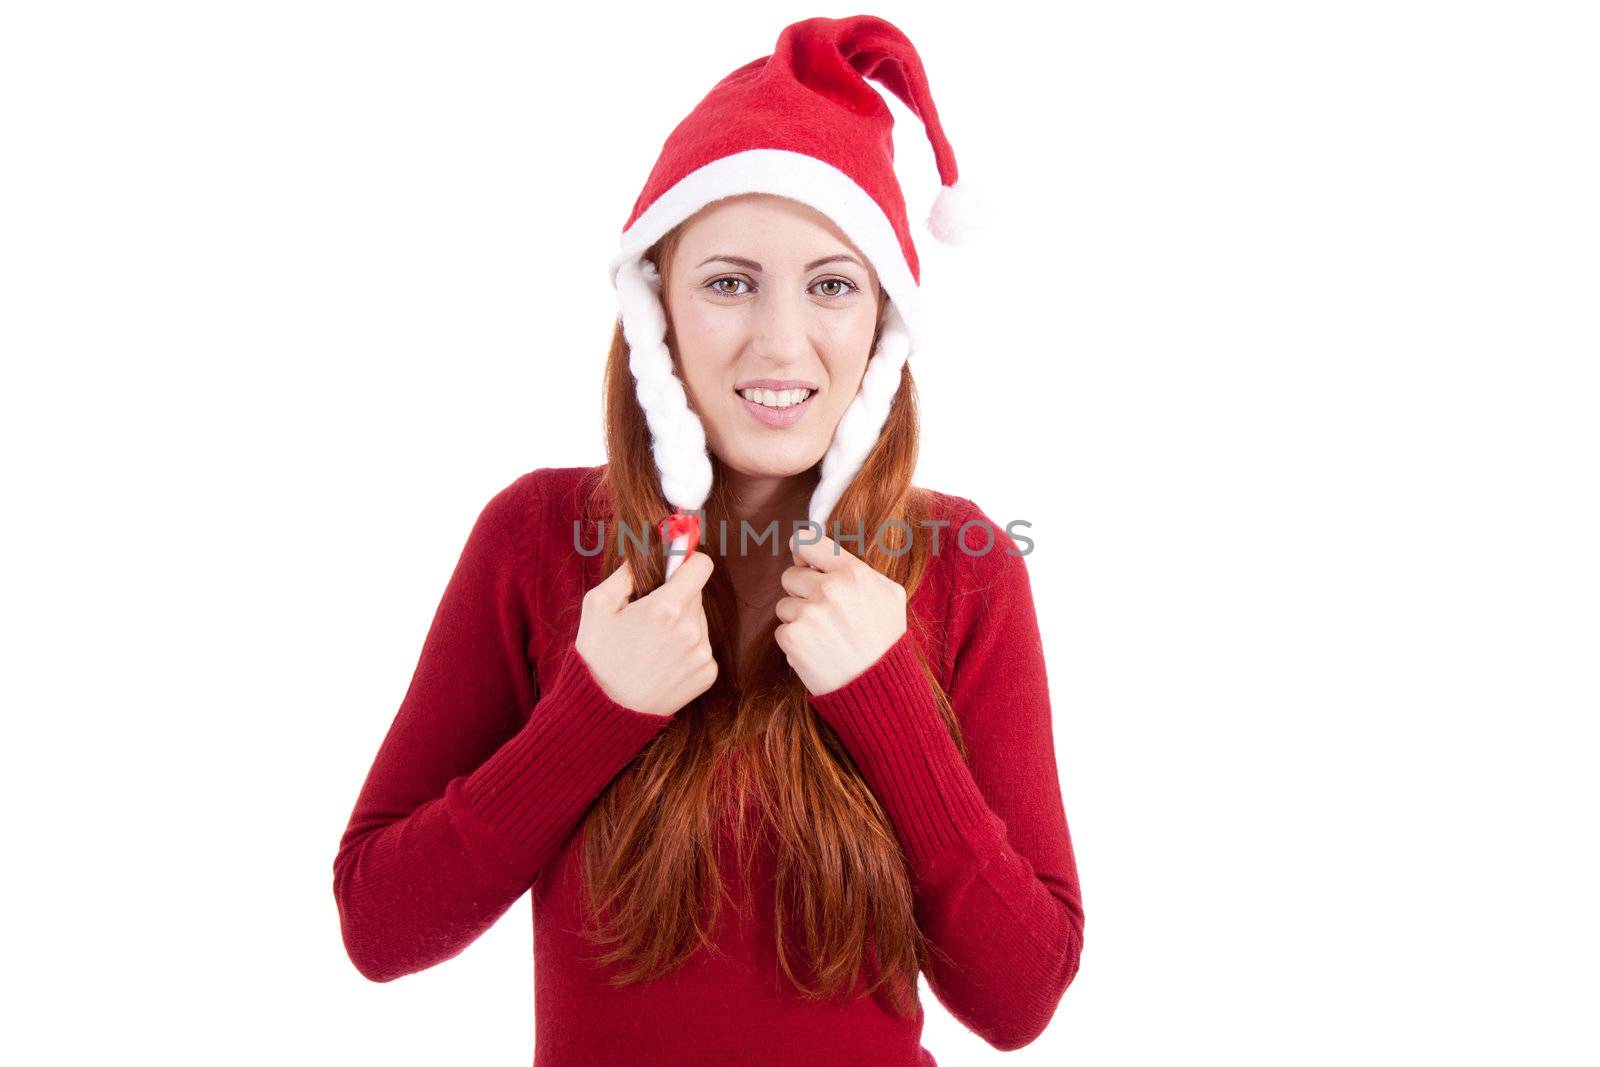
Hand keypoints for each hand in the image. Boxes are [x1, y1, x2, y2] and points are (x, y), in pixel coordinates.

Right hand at [575, 552, 717, 716]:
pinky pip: (701, 646)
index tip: (676, 566)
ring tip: (652, 643)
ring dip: (682, 623)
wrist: (606, 711)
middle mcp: (691, 630)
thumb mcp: (597, 606)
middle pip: (696, 593)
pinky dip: (687, 648)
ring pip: (698, 620)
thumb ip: (625, 573)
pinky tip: (662, 660)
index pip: (701, 565)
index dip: (687, 561)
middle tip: (649, 614)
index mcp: (666, 607)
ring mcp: (702, 654)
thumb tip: (644, 555)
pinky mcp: (707, 674)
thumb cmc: (597, 656)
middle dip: (676, 595)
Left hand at [774, 530, 907, 695]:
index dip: (802, 553)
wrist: (880, 688)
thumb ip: (856, 568)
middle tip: (826, 613)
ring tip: (825, 636)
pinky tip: (818, 652)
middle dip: (802, 592)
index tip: (805, 563)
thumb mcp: (889, 594)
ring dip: (799, 619)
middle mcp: (830, 589)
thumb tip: (816, 556)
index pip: (806, 541)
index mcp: (853, 573)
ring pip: (784, 605)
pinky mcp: (793, 639)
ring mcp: (809, 614)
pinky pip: (782, 630)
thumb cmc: (885, 640)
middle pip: (790, 575)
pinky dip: (796, 642)